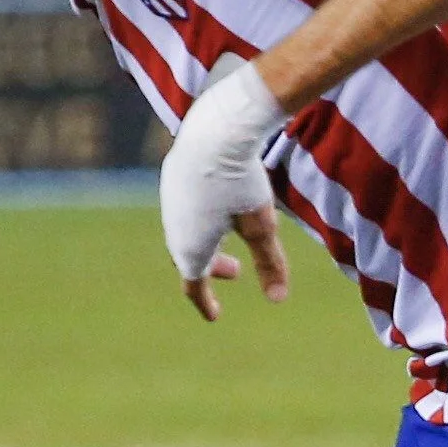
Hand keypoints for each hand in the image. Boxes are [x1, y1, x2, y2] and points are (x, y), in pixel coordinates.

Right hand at [159, 64, 294, 320]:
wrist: (215, 130)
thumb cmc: (241, 182)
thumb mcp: (262, 226)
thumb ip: (270, 263)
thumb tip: (278, 300)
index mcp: (191, 246)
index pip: (194, 285)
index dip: (205, 303)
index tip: (215, 316)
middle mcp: (173, 227)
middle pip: (188, 257)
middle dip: (211, 268)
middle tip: (236, 272)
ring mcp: (169, 201)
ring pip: (184, 231)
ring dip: (206, 242)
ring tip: (230, 235)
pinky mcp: (172, 177)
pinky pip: (183, 209)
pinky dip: (200, 219)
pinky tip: (218, 205)